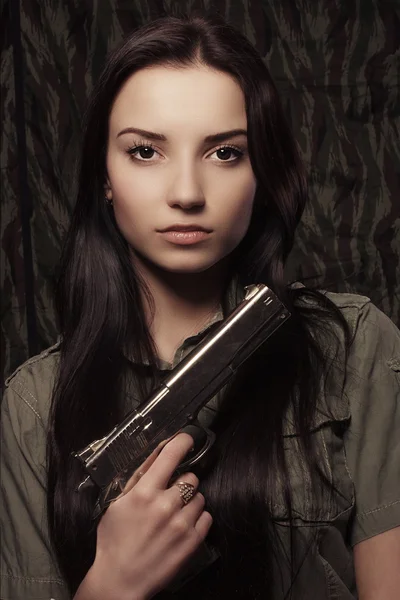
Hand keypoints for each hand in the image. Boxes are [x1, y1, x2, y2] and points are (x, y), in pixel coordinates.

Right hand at [74, 433, 211, 599]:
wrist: (120, 581)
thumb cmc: (114, 542)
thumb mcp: (117, 504)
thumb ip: (138, 478)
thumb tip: (157, 454)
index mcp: (144, 493)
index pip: (171, 455)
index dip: (182, 442)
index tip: (187, 439)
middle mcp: (165, 505)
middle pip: (190, 477)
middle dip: (182, 483)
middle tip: (170, 494)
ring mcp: (181, 524)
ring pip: (200, 497)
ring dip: (190, 502)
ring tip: (174, 515)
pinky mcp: (193, 541)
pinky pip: (207, 516)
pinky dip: (198, 519)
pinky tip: (182, 526)